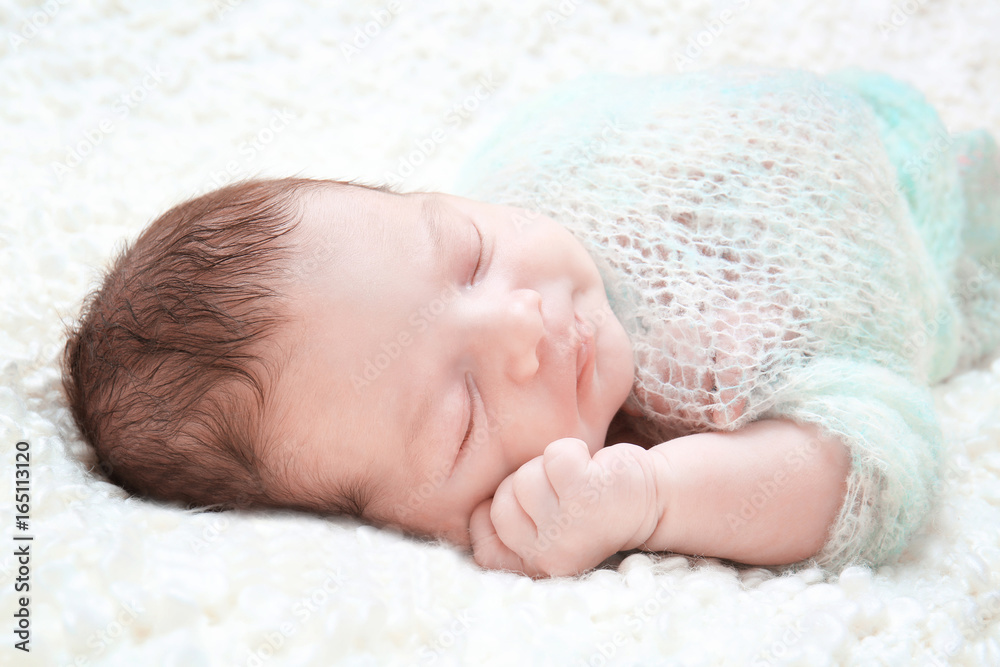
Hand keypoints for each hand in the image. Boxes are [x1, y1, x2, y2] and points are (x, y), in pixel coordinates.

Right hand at [469, 438, 659, 577]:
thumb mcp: (546, 531)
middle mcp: (549, 556)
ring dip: (549, 468)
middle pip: (499, 504)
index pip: (483, 549)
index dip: (494, 519)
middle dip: (525, 485)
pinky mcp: (585, 493)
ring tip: (576, 482)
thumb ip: (512, 526)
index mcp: (537, 567)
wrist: (650, 500)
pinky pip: (552, 455)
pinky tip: (589, 466)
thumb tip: (474, 509)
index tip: (530, 509)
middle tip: (560, 493)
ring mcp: (567, 526)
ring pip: (524, 478)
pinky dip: (570, 450)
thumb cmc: (589, 508)